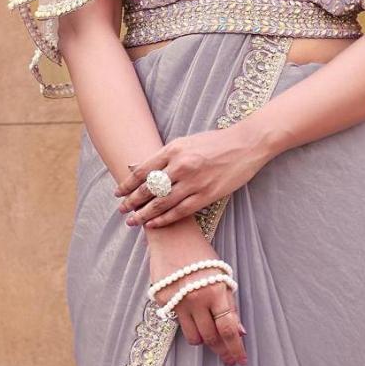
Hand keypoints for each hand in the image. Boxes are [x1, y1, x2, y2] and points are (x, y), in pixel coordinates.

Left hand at [115, 122, 269, 229]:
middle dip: (132, 201)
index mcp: (174, 150)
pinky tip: (154, 224)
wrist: (246, 144)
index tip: (118, 193)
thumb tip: (138, 167)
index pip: (142, 171)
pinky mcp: (207, 194)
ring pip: (162, 203)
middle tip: (122, 211)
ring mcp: (194, 181)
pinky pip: (180, 211)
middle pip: (149, 188)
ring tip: (133, 221)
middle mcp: (181, 165)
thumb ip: (164, 156)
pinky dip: (164, 219)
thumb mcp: (186, 142)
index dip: (127, 184)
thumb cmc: (215, 143)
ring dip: (144, 214)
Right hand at [145, 227, 245, 365]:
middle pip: (211, 337)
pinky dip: (188, 324)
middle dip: (222, 351)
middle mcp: (196, 299)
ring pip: (192, 336)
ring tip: (210, 339)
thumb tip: (239, 331)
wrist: (171, 235)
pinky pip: (178, 322)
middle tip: (228, 360)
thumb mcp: (221, 275)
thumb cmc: (201, 253)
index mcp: (215, 290)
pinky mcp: (162, 301)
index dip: (235, 348)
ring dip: (204, 341)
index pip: (228, 329)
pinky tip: (193, 318)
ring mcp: (177, 301)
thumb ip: (229, 304)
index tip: (240, 360)